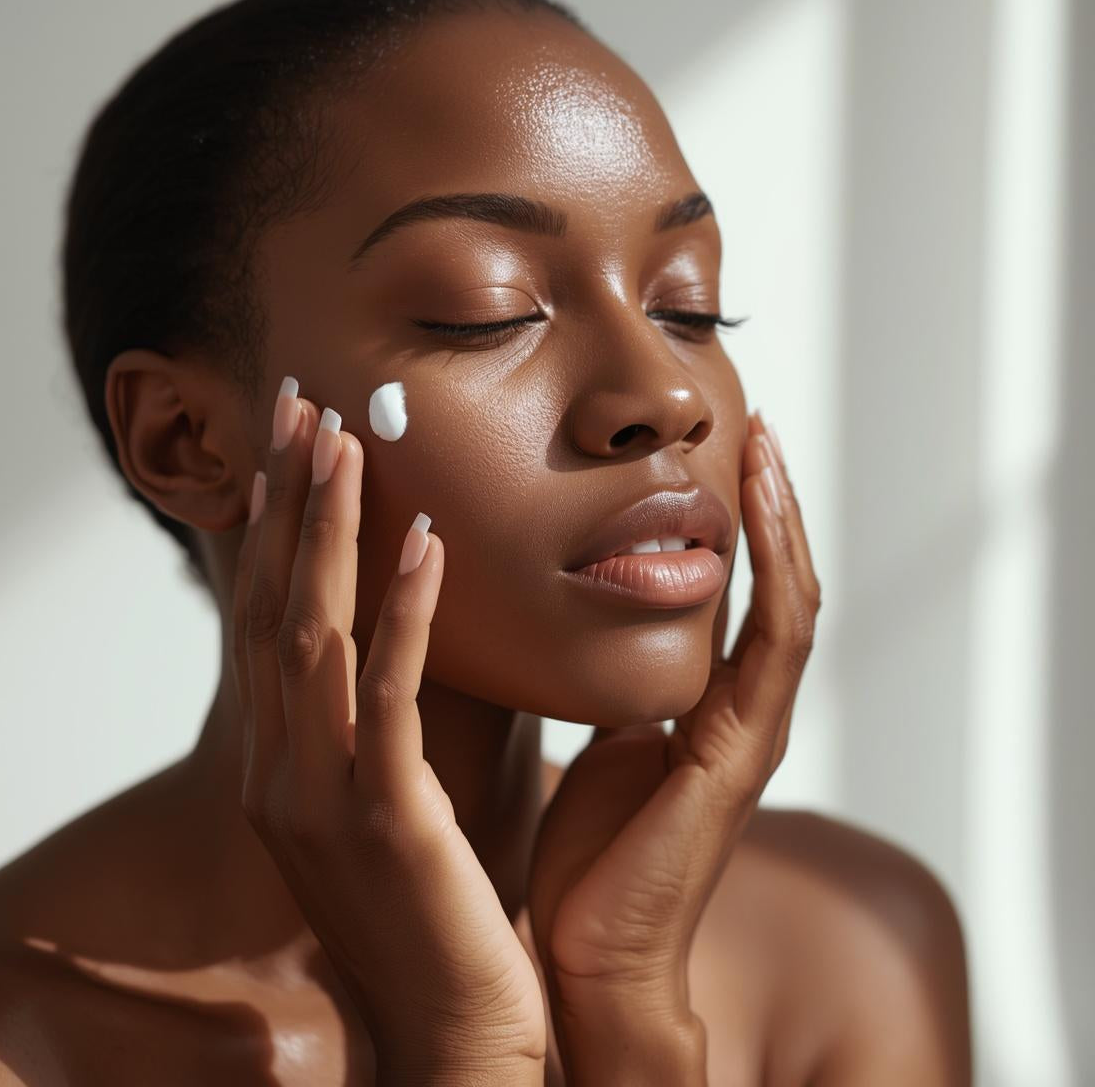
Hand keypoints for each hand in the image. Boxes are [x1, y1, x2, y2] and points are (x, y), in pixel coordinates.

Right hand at [232, 386, 545, 1079]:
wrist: (457, 1033)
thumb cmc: (443, 904)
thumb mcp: (404, 789)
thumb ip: (396, 708)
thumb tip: (427, 614)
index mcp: (284, 763)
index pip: (268, 616)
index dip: (278, 525)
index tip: (296, 441)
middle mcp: (282, 770)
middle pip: (273, 603)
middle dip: (288, 499)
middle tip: (304, 403)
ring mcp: (323, 796)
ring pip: (313, 632)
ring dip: (331, 530)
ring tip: (349, 440)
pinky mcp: (386, 819)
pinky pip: (388, 694)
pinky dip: (403, 612)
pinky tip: (425, 541)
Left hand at [526, 411, 819, 1041]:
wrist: (590, 950)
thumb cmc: (590, 850)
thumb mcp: (599, 736)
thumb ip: (613, 684)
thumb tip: (585, 626)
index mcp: (710, 706)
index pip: (741, 593)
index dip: (741, 524)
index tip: (721, 451)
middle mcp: (745, 711)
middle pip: (778, 584)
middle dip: (770, 503)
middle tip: (753, 425)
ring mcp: (754, 731)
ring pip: (791, 601)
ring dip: (782, 519)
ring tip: (764, 445)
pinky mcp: (742, 753)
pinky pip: (775, 643)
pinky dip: (776, 567)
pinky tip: (759, 505)